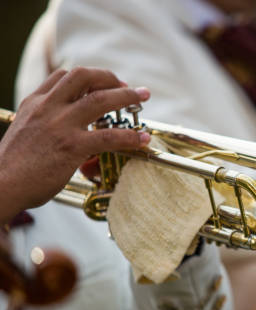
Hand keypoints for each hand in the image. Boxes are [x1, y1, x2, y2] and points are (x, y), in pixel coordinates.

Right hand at [0, 67, 150, 224]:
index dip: (88, 76)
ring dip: (126, 96)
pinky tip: (142, 138)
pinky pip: (109, 137)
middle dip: (109, 77)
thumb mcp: (26, 136)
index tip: (103, 82)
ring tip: (142, 97)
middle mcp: (47, 108)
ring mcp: (60, 125)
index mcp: (34, 104)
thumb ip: (47, 129)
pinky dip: (130, 136)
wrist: (0, 187)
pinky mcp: (72, 146)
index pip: (62, 77)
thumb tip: (71, 138)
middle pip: (83, 76)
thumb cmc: (12, 169)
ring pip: (100, 99)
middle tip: (127, 86)